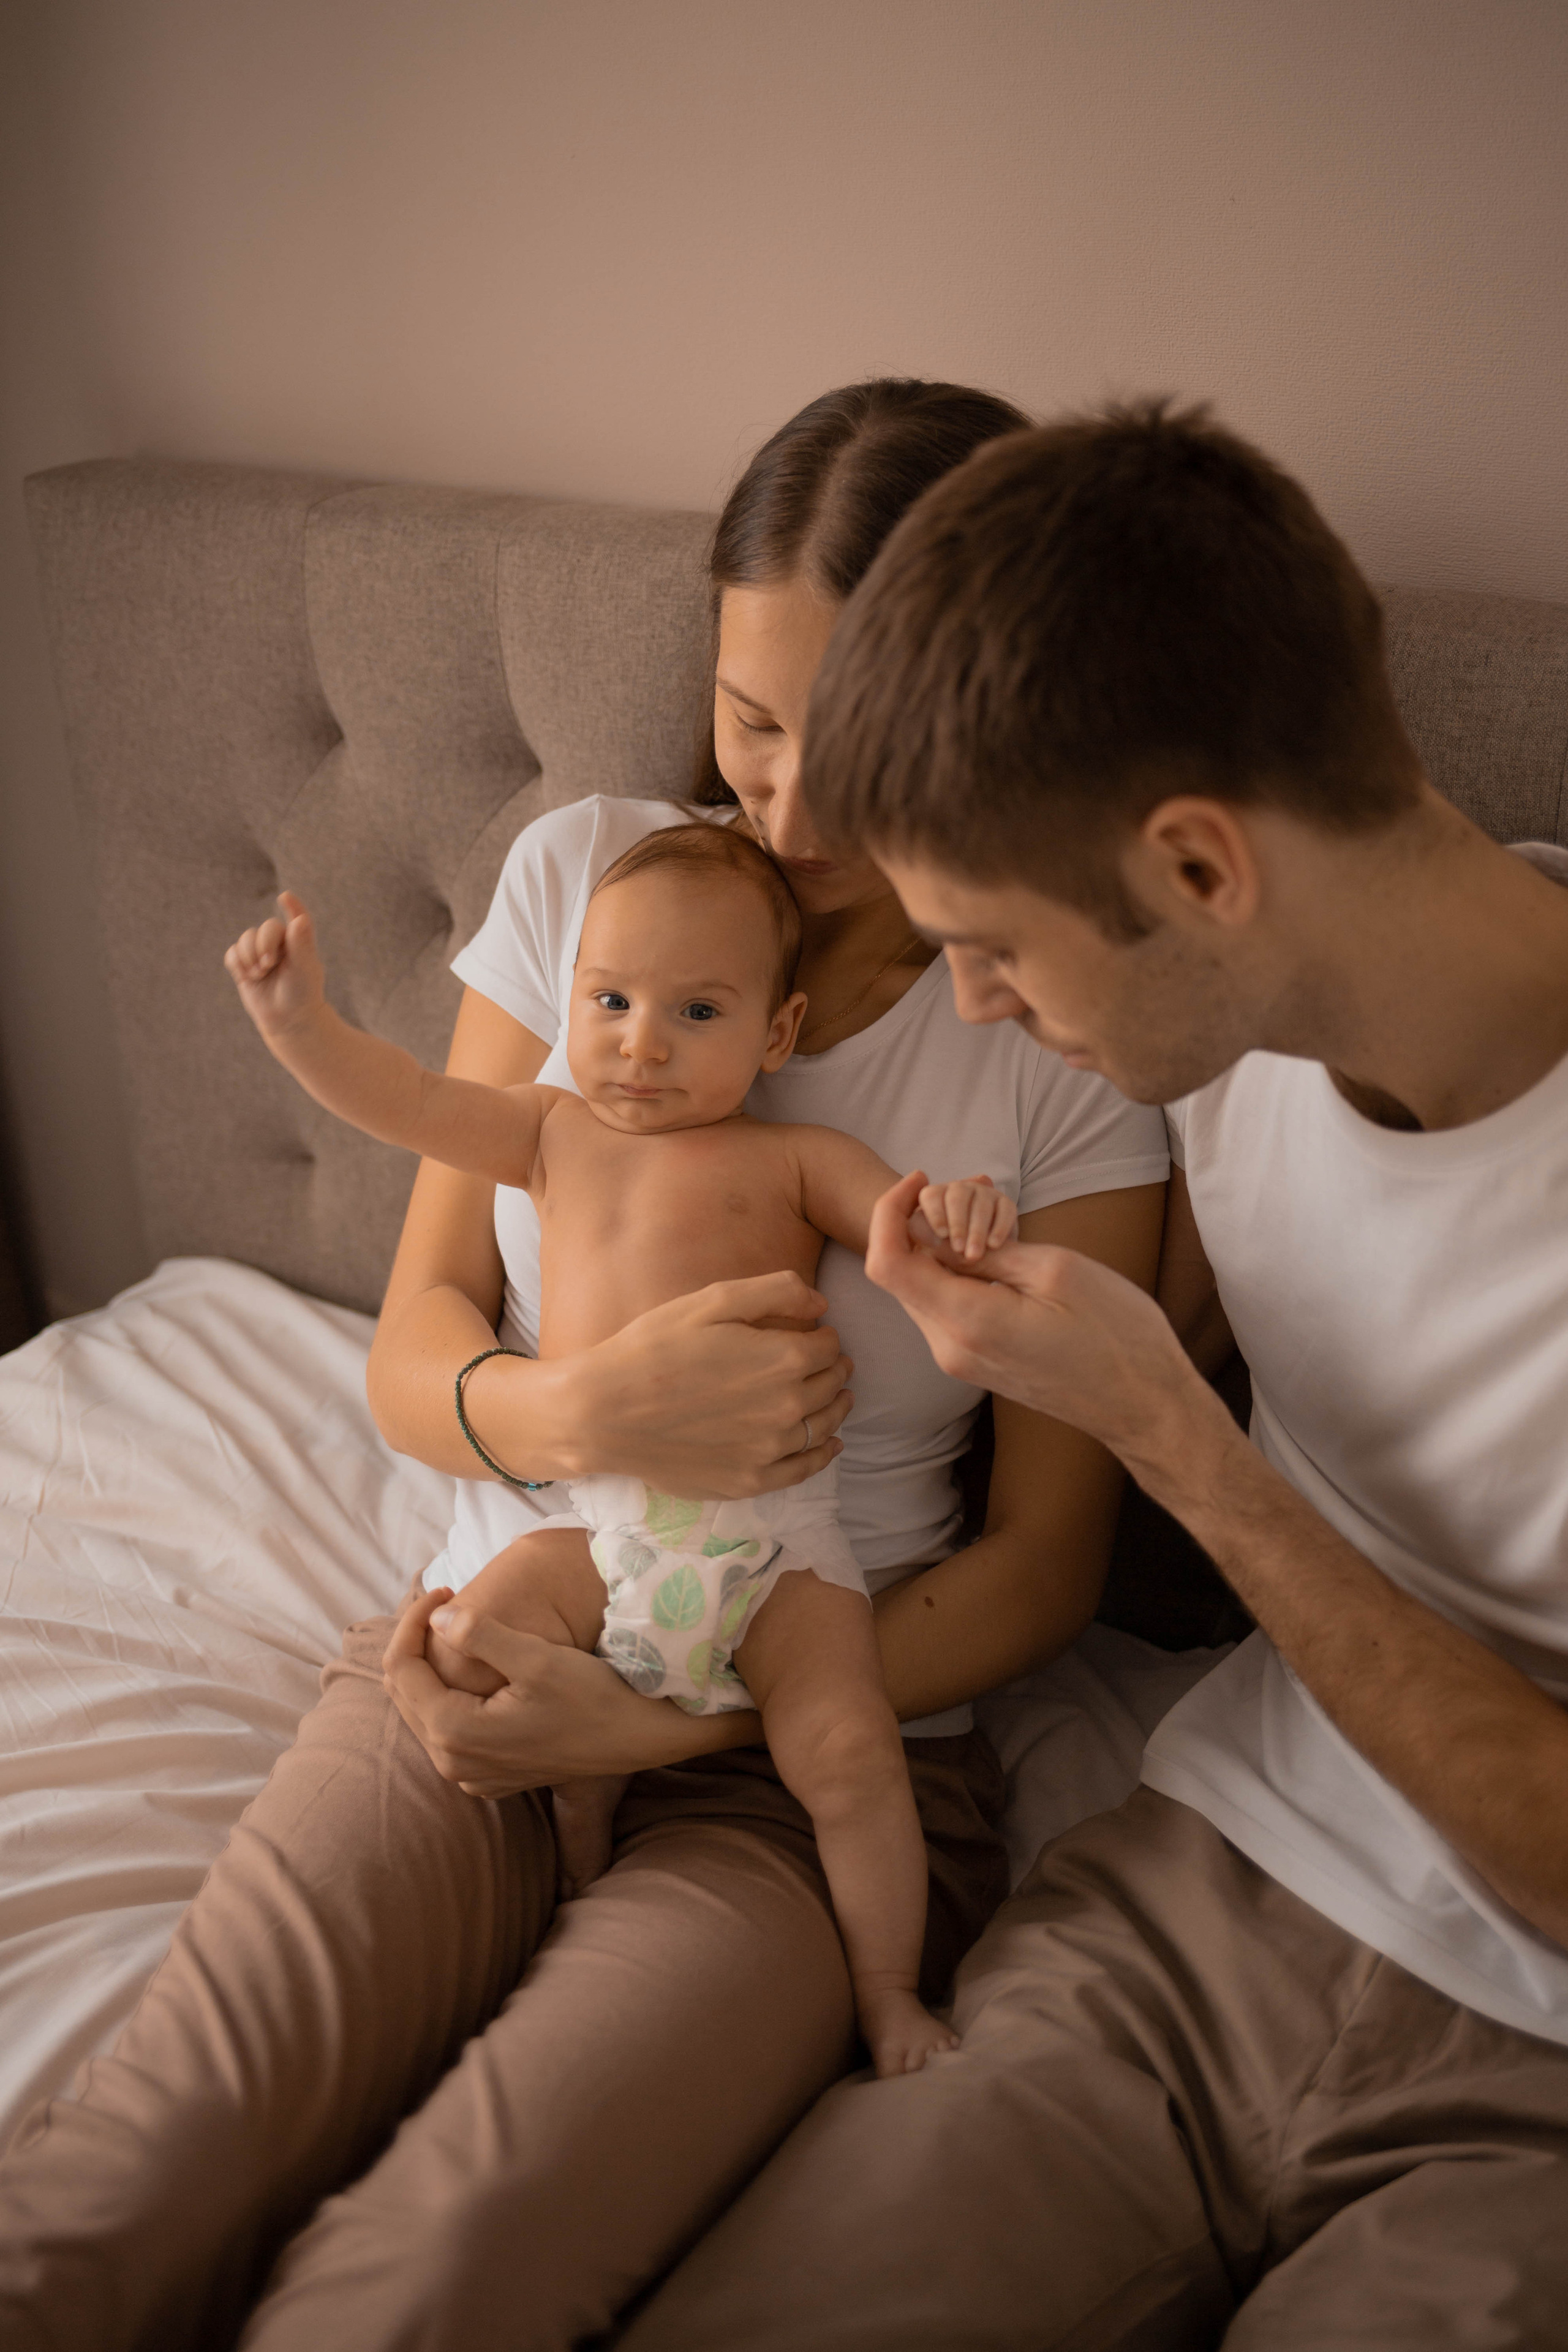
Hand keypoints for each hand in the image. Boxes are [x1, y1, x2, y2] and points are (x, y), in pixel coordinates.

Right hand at [223, 890, 325, 1039]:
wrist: (288, 1019)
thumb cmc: (302, 993)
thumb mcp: (304, 967)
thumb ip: (301, 942)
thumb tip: (300, 919)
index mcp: (298, 941)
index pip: (296, 917)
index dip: (292, 906)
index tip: (285, 897)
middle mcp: (278, 944)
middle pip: (264, 928)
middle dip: (263, 944)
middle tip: (269, 964)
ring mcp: (259, 954)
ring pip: (245, 939)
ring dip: (249, 955)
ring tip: (260, 973)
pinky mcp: (244, 966)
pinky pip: (232, 953)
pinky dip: (238, 963)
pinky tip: (248, 976)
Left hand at [383, 1585, 744, 1795]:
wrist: (637, 1738)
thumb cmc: (593, 1697)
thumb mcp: (537, 1659)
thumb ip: (480, 1635)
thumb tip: (437, 1617)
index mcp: (455, 1733)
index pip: (401, 1670)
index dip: (412, 1621)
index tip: (444, 1589)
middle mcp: (453, 1763)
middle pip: (404, 1693)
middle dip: (416, 1641)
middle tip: (447, 1601)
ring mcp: (470, 1775)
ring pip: (423, 1712)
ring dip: (430, 1667)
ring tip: (457, 1626)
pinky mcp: (487, 1775)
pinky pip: (445, 1731)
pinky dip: (446, 1694)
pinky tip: (473, 1668)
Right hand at [472, 1268, 854, 1499]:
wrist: (604, 1412)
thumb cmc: (652, 1349)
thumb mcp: (710, 1301)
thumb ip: (775, 1292)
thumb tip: (822, 1305)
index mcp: (782, 1358)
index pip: (829, 1345)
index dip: (824, 1335)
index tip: (813, 1332)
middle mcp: (787, 1407)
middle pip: (831, 1383)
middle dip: (833, 1367)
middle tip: (825, 1360)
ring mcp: (770, 1449)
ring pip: (826, 1424)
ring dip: (835, 1405)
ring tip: (835, 1394)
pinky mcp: (750, 1480)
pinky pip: (805, 1468)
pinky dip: (824, 1453)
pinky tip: (830, 1442)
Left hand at [867, 1170, 1201, 1463]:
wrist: (1143, 1404)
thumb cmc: (1115, 1334)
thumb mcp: (1054, 1271)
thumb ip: (984, 1251)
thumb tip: (931, 1231)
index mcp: (967, 1322)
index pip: (886, 1262)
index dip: (888, 1211)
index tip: (919, 1178)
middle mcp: (950, 1348)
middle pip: (900, 1274)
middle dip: (919, 1224)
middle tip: (971, 1188)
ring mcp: (962, 1361)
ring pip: (922, 1291)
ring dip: (940, 1249)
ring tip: (991, 1221)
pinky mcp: (977, 1365)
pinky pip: (946, 1310)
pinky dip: (957, 1275)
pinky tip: (997, 1254)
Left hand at [909, 1170, 1018, 1266]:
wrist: (979, 1259)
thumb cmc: (948, 1252)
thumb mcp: (932, 1247)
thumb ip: (927, 1238)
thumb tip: (929, 1232)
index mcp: (936, 1196)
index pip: (932, 1196)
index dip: (936, 1213)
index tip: (941, 1234)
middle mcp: (959, 1190)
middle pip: (957, 1198)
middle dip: (958, 1225)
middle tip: (959, 1249)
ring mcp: (984, 1194)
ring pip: (981, 1205)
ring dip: (977, 1231)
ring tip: (974, 1255)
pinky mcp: (1005, 1203)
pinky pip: (1005, 1210)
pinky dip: (999, 1228)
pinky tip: (993, 1245)